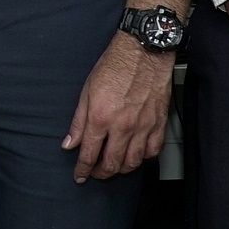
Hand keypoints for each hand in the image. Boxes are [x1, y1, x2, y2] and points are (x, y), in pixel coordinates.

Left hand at [63, 32, 174, 181]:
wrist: (143, 52)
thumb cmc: (114, 67)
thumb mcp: (86, 92)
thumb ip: (78, 122)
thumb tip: (69, 144)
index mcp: (100, 118)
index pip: (89, 154)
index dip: (83, 169)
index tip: (80, 176)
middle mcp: (122, 126)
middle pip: (112, 163)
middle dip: (101, 173)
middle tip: (95, 173)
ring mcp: (143, 126)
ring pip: (133, 162)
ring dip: (121, 169)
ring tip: (114, 167)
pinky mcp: (159, 123)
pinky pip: (153, 150)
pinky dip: (143, 158)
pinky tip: (136, 155)